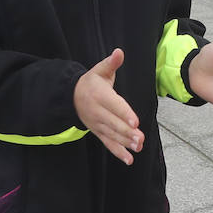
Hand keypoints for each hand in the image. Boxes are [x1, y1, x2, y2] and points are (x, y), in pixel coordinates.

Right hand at [74, 49, 142, 164]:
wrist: (71, 97)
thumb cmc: (91, 82)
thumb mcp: (100, 70)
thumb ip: (111, 63)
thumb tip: (119, 52)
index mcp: (100, 96)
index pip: (115, 106)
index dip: (125, 114)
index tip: (136, 122)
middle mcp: (97, 112)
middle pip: (114, 124)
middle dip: (128, 132)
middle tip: (141, 138)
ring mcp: (97, 124)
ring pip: (112, 135)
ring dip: (125, 143)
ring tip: (138, 147)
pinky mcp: (98, 132)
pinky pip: (108, 143)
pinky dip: (118, 152)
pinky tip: (129, 159)